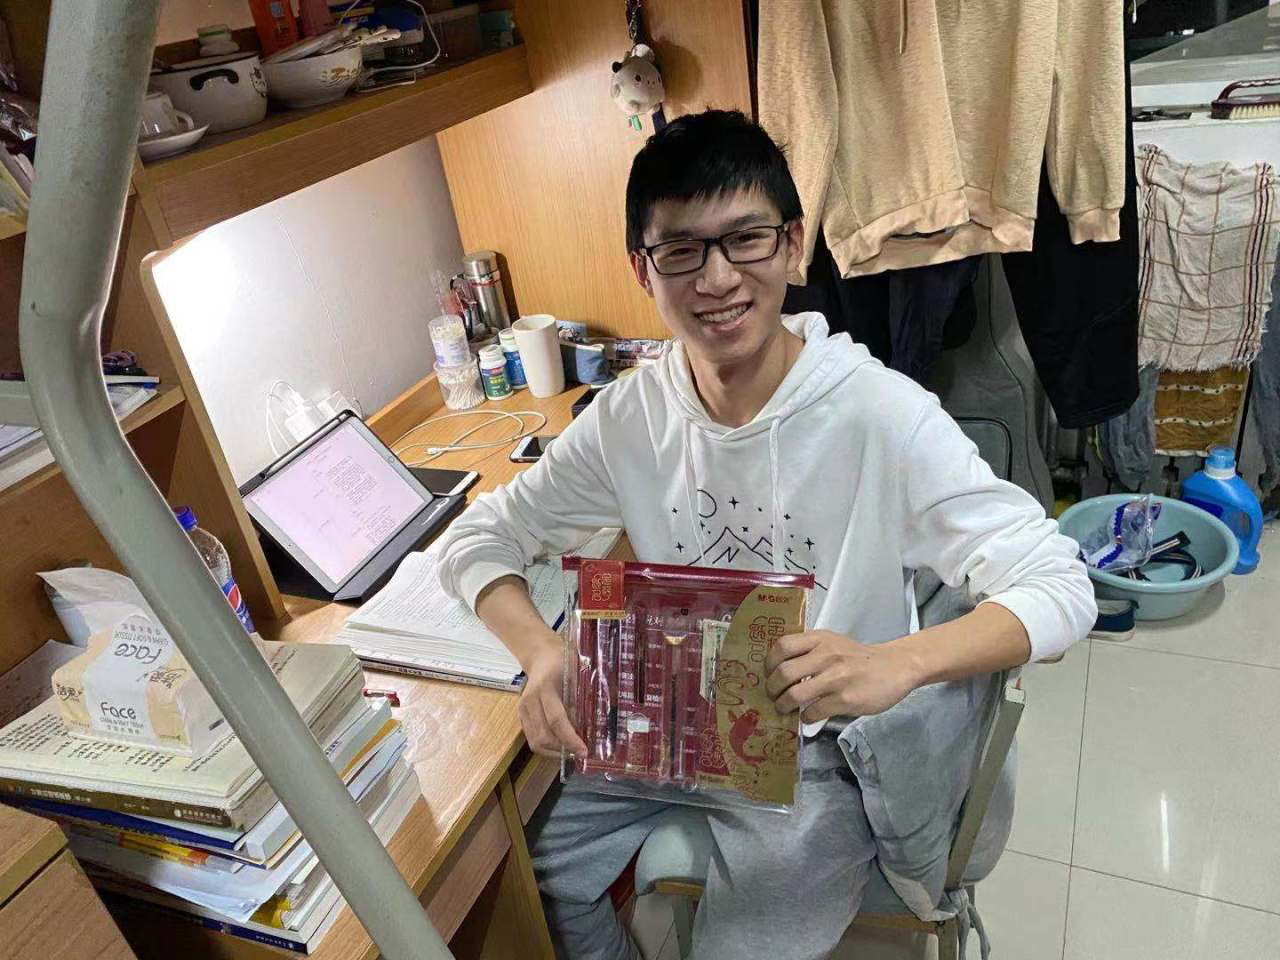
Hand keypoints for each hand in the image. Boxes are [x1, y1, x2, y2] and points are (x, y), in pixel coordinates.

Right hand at [518, 639, 587, 758]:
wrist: (542, 657)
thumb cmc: (564, 664)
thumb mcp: (577, 675)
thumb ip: (583, 699)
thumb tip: (595, 725)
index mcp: (545, 688)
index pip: (556, 720)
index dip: (570, 738)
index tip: (584, 750)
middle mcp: (530, 701)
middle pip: (544, 735)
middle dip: (563, 748)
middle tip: (580, 752)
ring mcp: (522, 710)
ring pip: (536, 741)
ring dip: (555, 751)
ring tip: (572, 751)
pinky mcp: (521, 717)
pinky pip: (533, 739)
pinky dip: (547, 747)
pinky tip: (561, 745)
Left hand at [765, 631, 921, 723]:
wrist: (895, 667)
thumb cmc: (859, 657)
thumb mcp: (833, 642)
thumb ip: (809, 651)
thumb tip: (779, 670)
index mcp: (820, 639)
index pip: (782, 646)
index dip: (769, 663)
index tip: (769, 674)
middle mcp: (826, 655)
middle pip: (784, 673)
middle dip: (772, 688)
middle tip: (773, 696)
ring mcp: (836, 678)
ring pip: (795, 695)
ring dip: (784, 705)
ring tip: (784, 708)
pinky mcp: (846, 699)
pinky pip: (814, 711)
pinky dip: (805, 717)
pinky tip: (808, 716)